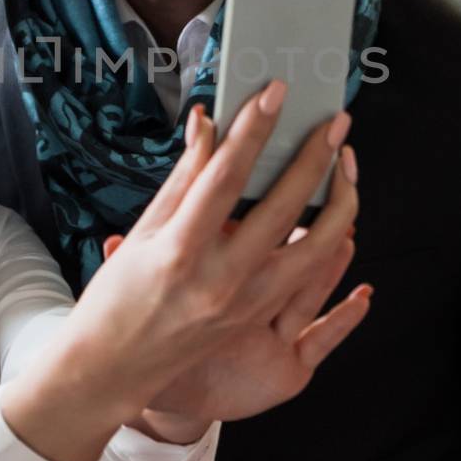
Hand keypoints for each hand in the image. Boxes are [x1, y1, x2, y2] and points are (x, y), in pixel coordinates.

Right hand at [115, 145, 369, 427]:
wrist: (115, 367)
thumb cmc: (119, 296)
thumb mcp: (143, 231)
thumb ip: (184, 177)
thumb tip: (209, 123)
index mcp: (179, 251)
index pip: (226, 177)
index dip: (253, 130)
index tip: (275, 93)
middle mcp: (219, 280)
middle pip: (283, 209)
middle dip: (315, 158)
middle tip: (334, 122)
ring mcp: (245, 305)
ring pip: (316, 250)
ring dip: (339, 202)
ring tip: (345, 164)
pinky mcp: (259, 319)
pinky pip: (310, 277)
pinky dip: (330, 241)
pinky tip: (338, 212)